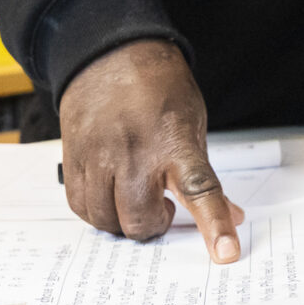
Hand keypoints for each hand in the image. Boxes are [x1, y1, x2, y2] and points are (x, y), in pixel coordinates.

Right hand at [58, 40, 245, 261]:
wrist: (110, 51)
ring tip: (134, 201)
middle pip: (140, 219)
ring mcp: (99, 154)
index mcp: (175, 141)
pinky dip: (96, 212)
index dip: (213, 226)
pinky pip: (80, 204)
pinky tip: (109, 198)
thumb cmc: (158, 85)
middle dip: (154, 227)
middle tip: (162, 211)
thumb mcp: (194, 123)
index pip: (201, 191)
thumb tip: (230, 216)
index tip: (225, 253)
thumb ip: (203, 172)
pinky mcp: (73, 155)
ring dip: (123, 222)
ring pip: (106, 219)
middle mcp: (135, 151)